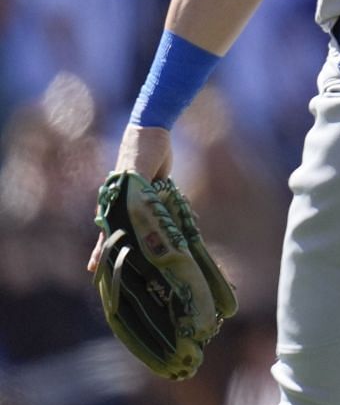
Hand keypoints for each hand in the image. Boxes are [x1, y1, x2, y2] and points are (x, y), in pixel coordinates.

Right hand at [87, 124, 172, 274]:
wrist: (153, 130)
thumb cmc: (142, 149)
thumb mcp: (138, 169)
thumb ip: (138, 185)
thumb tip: (139, 204)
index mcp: (116, 198)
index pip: (106, 229)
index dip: (101, 249)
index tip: (95, 268)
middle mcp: (125, 200)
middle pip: (122, 230)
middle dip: (120, 250)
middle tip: (115, 274)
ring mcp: (139, 196)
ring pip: (142, 222)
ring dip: (147, 237)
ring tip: (149, 258)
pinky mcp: (154, 190)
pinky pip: (160, 209)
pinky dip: (167, 219)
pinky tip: (178, 231)